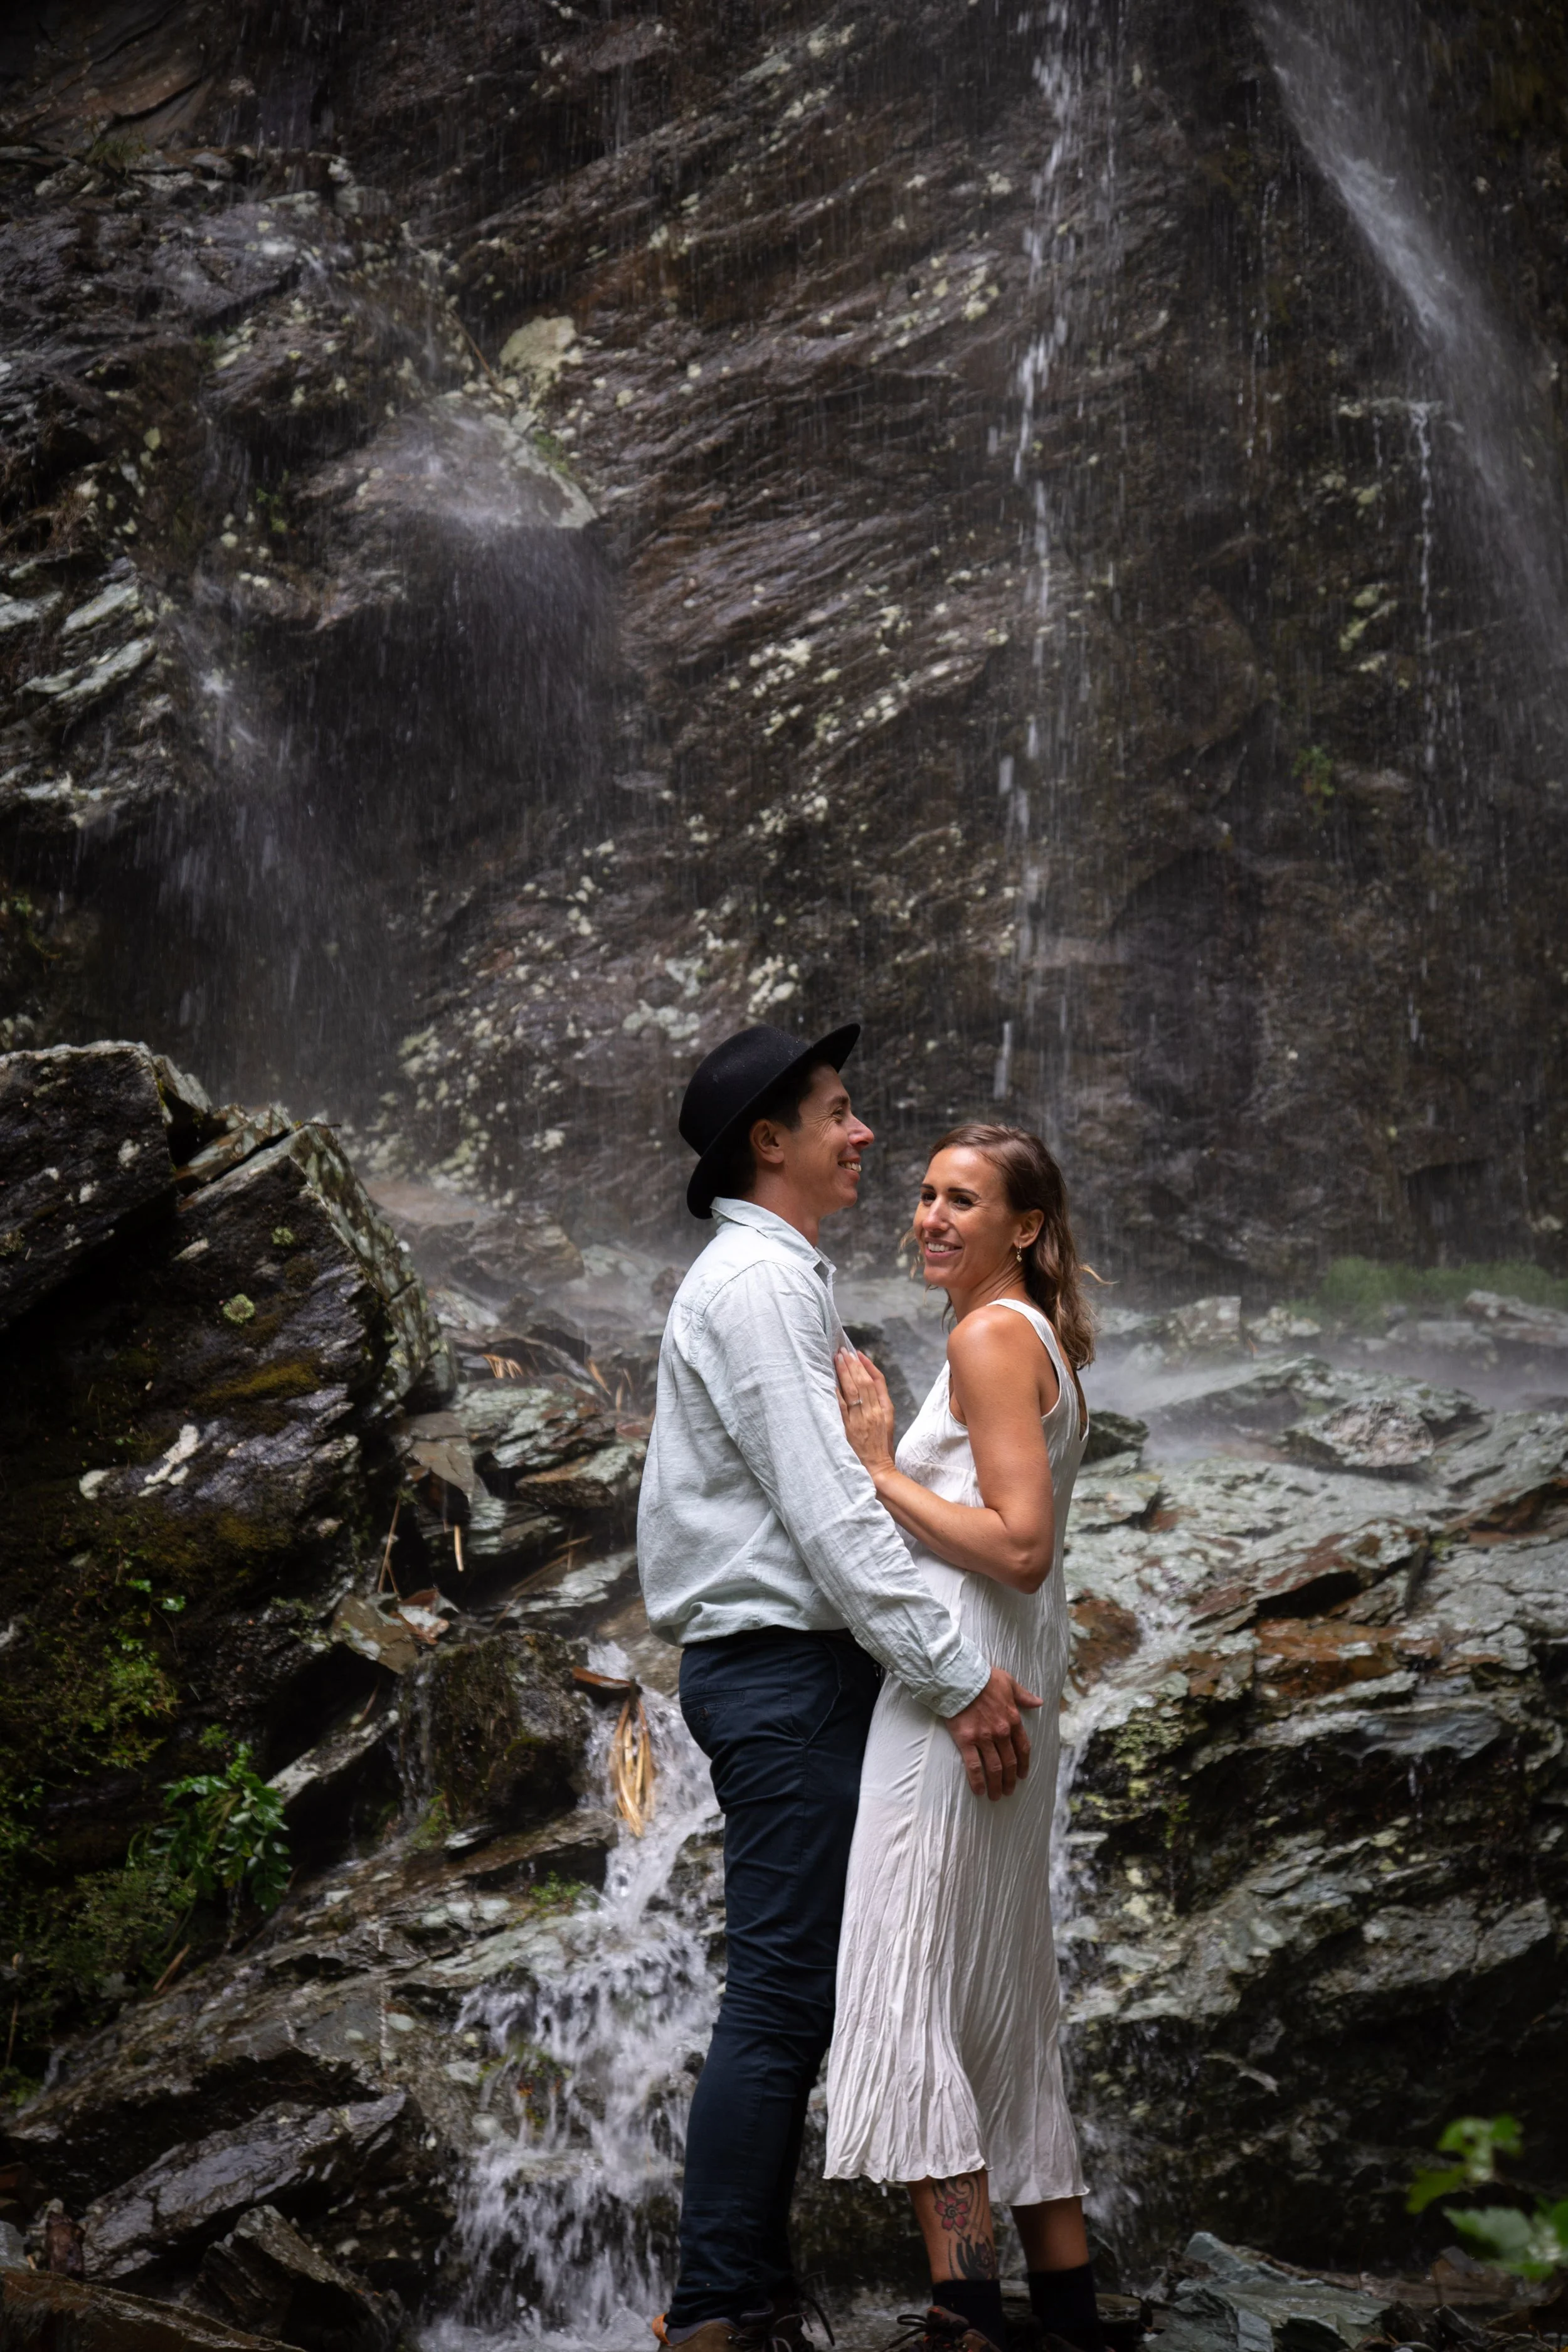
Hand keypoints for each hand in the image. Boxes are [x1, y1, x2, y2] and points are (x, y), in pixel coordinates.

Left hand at [835, 1346, 896, 1474]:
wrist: (877, 1469)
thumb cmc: (881, 1445)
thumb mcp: (888, 1420)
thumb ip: (881, 1399)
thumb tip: (870, 1378)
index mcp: (884, 1409)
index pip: (876, 1382)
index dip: (867, 1366)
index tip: (858, 1353)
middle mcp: (873, 1412)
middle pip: (863, 1383)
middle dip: (853, 1364)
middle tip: (843, 1351)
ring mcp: (860, 1421)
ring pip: (853, 1391)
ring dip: (844, 1373)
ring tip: (837, 1358)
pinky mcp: (848, 1429)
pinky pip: (841, 1407)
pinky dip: (836, 1392)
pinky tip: (831, 1381)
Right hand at [943, 1665, 1041, 1799]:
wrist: (960, 1677)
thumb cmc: (984, 1678)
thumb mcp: (1009, 1683)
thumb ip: (1024, 1696)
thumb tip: (1039, 1702)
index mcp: (1013, 1719)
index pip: (1022, 1747)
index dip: (1023, 1763)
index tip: (1022, 1775)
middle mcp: (1001, 1732)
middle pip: (1009, 1762)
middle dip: (1010, 1779)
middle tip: (1009, 1791)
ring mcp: (984, 1738)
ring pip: (994, 1767)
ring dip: (997, 1784)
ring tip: (996, 1796)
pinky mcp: (967, 1741)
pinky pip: (974, 1766)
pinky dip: (978, 1781)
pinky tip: (979, 1791)